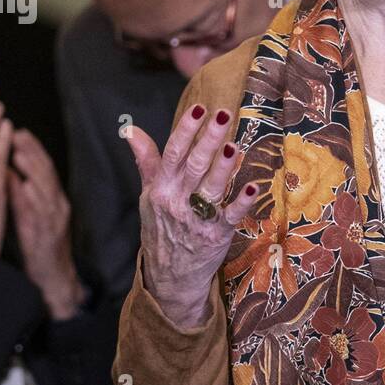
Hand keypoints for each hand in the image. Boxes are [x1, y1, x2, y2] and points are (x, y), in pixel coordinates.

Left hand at [8, 128, 83, 320]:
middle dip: (32, 150)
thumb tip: (2, 172)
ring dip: (33, 168)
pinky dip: (31, 197)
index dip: (31, 148)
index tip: (15, 130)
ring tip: (18, 151)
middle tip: (16, 132)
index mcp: (52, 199)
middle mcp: (57, 205)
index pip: (42, 168)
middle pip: (47, 171)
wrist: (53, 279)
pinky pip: (41, 212)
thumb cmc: (37, 246)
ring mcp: (55, 219)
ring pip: (46, 187)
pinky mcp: (49, 234)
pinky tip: (21, 185)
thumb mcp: (30, 216)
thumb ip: (20, 195)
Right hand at [128, 104, 262, 328]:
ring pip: (212, 187)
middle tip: (224, 114)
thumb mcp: (148, 195)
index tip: (199, 108)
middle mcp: (177, 201)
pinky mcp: (216, 235)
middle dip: (209, 139)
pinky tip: (253, 186)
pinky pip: (230, 216)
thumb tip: (131, 130)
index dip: (186, 130)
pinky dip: (242, 202)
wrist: (170, 276)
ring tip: (234, 144)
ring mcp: (197, 219)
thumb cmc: (161, 229)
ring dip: (224, 166)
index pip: (172, 153)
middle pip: (195, 165)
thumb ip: (146, 161)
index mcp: (161, 188)